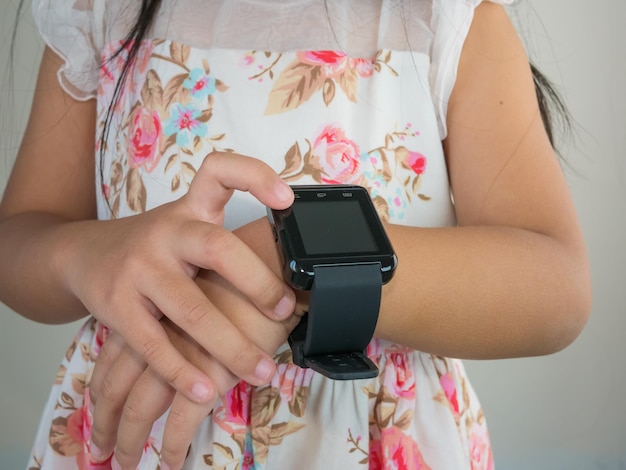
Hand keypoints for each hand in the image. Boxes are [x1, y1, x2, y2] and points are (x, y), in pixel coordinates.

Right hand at [65, 152, 294, 405]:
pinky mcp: (116, 305)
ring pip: (191, 309)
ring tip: (263, 371)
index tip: (288, 198)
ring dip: (231, 346)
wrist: (82, 255)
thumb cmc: (153, 248)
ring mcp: (139, 268)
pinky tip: (207, 390)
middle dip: (257, 282)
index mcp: (189, 210)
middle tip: (286, 310)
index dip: (254, 175)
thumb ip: (224, 246)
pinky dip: (183, 371)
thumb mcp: (184, 229)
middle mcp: (166, 232)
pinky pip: (154, 344)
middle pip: (217, 247)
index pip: (218, 172)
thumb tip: (290, 282)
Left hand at [89, 257, 299, 468]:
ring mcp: (180, 354)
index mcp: (154, 310)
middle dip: (105, 421)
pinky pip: (182, 422)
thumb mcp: (202, 283)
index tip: (97, 408)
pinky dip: (173, 447)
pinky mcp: (207, 374)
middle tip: (101, 449)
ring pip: (140, 408)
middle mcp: (158, 333)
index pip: (113, 356)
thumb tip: (182, 329)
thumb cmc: (246, 270)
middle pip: (117, 386)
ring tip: (125, 464)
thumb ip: (185, 306)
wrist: (276, 262)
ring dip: (130, 441)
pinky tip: (170, 463)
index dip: (101, 386)